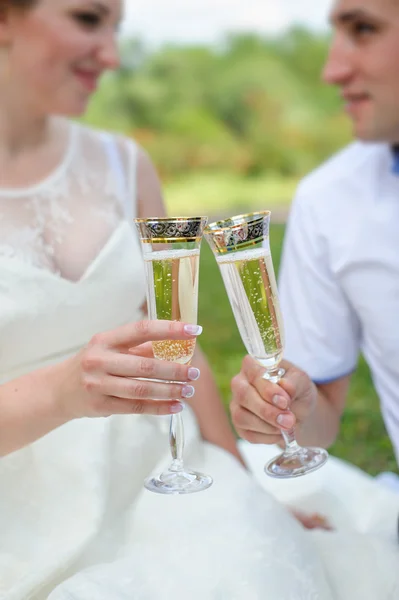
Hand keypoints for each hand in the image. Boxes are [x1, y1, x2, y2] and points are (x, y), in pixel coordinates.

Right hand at [59, 320, 202, 419]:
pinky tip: (176, 406)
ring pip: (142, 388)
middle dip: (175, 369)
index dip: (170, 329)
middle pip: (145, 365)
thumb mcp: (111, 349)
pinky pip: (136, 407)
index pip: (142, 330)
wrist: (59, 390)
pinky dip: (159, 407)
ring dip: (170, 390)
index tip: (193, 330)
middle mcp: (100, 360)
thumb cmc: (93, 364)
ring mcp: (98, 384)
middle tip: (195, 372)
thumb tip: (178, 345)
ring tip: (189, 390)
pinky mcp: (100, 406)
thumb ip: (140, 347)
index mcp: (105, 339)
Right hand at [230, 356, 316, 444]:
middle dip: (267, 411)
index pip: (253, 373)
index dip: (267, 389)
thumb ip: (294, 382)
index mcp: (252, 365)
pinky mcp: (239, 425)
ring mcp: (237, 405)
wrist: (298, 410)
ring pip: (241, 417)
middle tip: (289, 420)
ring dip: (267, 426)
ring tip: (288, 426)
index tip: (285, 401)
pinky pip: (248, 434)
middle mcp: (239, 383)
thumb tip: (285, 386)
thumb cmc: (296, 389)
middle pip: (243, 395)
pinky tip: (280, 432)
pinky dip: (267, 437)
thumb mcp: (302, 381)